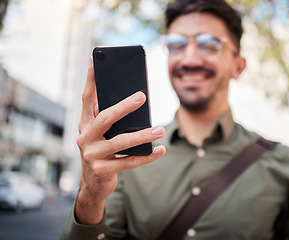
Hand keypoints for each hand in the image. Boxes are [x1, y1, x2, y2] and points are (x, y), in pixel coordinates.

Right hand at [75, 60, 165, 223]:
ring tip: (160, 129)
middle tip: (142, 96)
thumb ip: (110, 118)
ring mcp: (92, 155)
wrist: (92, 184)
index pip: (86, 98)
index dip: (91, 79)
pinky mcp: (103, 171)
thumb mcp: (101, 134)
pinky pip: (129, 162)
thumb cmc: (102, 151)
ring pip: (120, 142)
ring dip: (142, 135)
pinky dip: (146, 156)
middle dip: (123, 106)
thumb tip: (135, 99)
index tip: (95, 60)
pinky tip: (160, 150)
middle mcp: (85, 137)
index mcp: (84, 124)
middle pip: (105, 118)